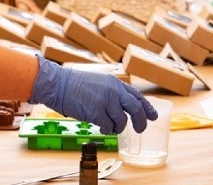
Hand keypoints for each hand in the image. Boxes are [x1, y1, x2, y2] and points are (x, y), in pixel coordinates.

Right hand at [28, 55, 156, 133]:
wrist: (59, 84)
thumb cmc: (74, 84)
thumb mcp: (98, 83)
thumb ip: (111, 93)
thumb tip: (121, 108)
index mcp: (115, 83)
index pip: (136, 96)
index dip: (147, 107)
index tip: (153, 116)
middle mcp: (113, 91)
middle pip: (136, 109)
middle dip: (141, 121)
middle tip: (140, 129)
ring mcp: (106, 101)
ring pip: (122, 121)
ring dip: (117, 127)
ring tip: (108, 127)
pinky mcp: (96, 112)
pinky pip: (108, 126)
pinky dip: (106, 129)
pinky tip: (101, 127)